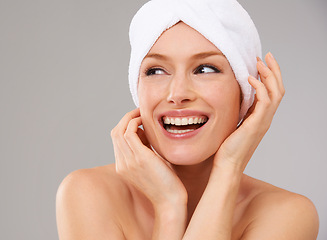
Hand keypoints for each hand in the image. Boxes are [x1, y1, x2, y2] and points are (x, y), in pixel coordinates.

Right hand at [110, 108, 186, 209]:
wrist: (170, 202)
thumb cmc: (166, 184)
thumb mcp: (151, 165)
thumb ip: (145, 150)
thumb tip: (146, 133)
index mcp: (123, 167)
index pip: (117, 140)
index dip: (127, 126)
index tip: (140, 120)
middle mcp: (122, 164)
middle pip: (115, 133)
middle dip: (125, 119)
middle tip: (139, 112)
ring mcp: (128, 161)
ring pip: (119, 131)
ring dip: (130, 118)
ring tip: (142, 113)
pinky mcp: (139, 158)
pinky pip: (129, 133)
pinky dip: (135, 122)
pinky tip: (145, 121)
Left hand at [213, 52, 284, 171]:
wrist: (227, 165)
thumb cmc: (227, 148)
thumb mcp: (234, 125)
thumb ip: (238, 112)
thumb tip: (233, 99)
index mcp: (260, 118)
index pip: (271, 92)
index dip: (268, 76)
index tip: (260, 62)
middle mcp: (265, 119)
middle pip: (278, 89)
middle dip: (273, 70)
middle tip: (266, 55)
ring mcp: (263, 122)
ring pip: (276, 93)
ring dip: (269, 75)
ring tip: (259, 62)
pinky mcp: (256, 125)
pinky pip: (264, 102)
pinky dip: (260, 88)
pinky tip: (250, 79)